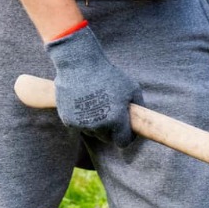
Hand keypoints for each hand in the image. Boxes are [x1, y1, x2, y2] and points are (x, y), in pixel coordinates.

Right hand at [45, 25, 142, 146]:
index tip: (127, 131)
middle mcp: (99, 126)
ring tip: (98, 105)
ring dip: (97, 125)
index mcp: (116, 120)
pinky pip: (79, 126)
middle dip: (112, 130)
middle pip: (107, 138)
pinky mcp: (68, 121)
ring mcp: (82, 124)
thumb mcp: (132, 88)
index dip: (127, 137)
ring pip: (93, 132)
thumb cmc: (109, 75)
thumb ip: (138, 106)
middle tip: (112, 115)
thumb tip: (140, 119)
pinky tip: (84, 103)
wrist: (79, 65)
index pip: (123, 142)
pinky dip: (82, 119)